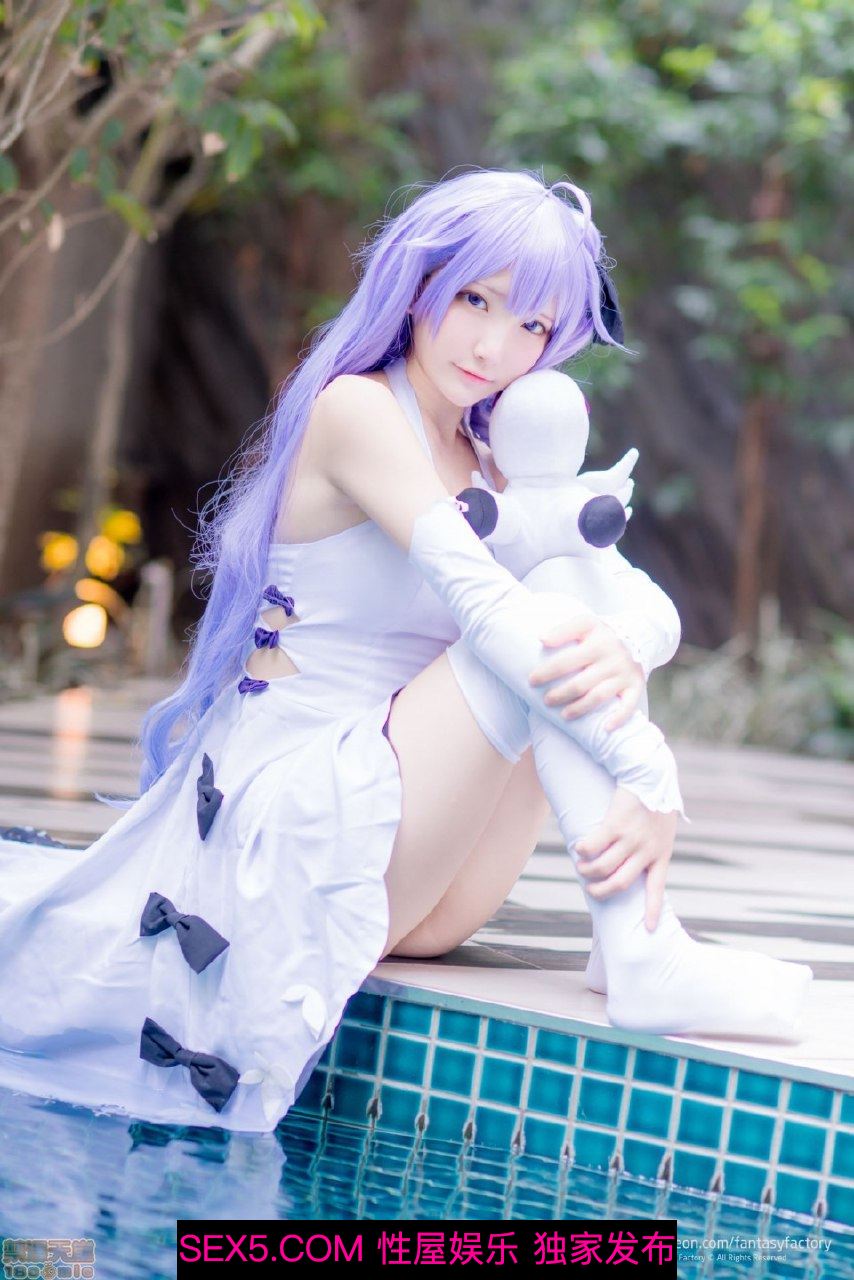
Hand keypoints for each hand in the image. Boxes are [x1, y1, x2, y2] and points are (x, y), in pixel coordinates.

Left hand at [528, 612, 644, 730]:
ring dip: (579, 708)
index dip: (547, 672)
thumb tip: (542, 639)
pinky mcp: (636, 686)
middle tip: (546, 701)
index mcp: (597, 642)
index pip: (566, 661)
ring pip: (599, 696)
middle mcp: (612, 659)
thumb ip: (563, 629)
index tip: (532, 681)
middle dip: (560, 694)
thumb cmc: (603, 634)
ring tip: (564, 715)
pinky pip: (629, 706)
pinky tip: (605, 728)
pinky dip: (618, 718)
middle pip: (580, 683)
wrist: (640, 636)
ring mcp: (624, 674)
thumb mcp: (585, 623)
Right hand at [574, 787, 676, 930]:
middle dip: (601, 892)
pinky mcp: (614, 824)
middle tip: (591, 890)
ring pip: (602, 868)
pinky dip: (582, 850)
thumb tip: (640, 860)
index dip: (652, 911)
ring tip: (582, 867)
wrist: (651, 774)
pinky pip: (591, 846)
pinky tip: (579, 848)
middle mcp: (647, 851)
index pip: (657, 889)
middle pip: (620, 884)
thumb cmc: (656, 800)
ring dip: (587, 871)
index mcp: (662, 854)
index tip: (650, 930)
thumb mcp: (664, 828)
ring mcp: (631, 839)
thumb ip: (654, 845)